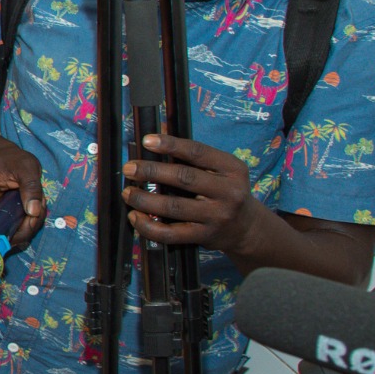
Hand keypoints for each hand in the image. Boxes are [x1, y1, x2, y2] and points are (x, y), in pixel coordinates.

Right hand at [0, 142, 46, 250]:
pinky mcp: (3, 217)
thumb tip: (33, 212)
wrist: (8, 157)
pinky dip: (29, 223)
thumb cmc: (14, 160)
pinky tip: (37, 207)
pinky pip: (15, 228)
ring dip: (28, 227)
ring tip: (39, 205)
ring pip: (8, 234)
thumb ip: (31, 188)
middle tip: (37, 214)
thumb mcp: (26, 168)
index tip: (22, 229)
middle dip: (21, 230)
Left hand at [122, 132, 262, 257]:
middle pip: (183, 178)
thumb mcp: (221, 170)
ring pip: (174, 207)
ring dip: (145, 199)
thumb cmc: (224, 191)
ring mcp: (217, 216)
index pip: (198, 152)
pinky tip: (135, 217)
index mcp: (232, 169)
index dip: (171, 145)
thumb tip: (157, 136)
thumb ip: (193, 156)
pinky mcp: (205, 236)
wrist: (247, 228)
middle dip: (151, 171)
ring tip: (128, 193)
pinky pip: (171, 234)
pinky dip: (148, 226)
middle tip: (129, 168)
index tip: (147, 141)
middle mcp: (228, 192)